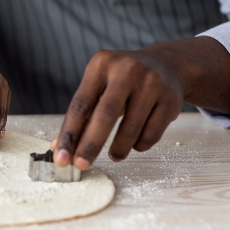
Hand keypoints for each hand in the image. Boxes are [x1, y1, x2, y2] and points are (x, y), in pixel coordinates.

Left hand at [52, 49, 183, 169]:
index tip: (61, 157)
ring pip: (130, 129)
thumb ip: (81, 116)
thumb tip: (59, 147)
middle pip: (105, 115)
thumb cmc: (122, 81)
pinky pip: (151, 134)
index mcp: (101, 64)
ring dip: (118, 149)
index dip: (69, 134)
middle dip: (90, 145)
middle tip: (81, 165)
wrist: (165, 65)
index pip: (80, 105)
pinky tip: (135, 142)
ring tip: (115, 155)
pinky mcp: (171, 99)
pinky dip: (139, 145)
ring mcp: (152, 82)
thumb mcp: (99, 88)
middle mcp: (127, 69)